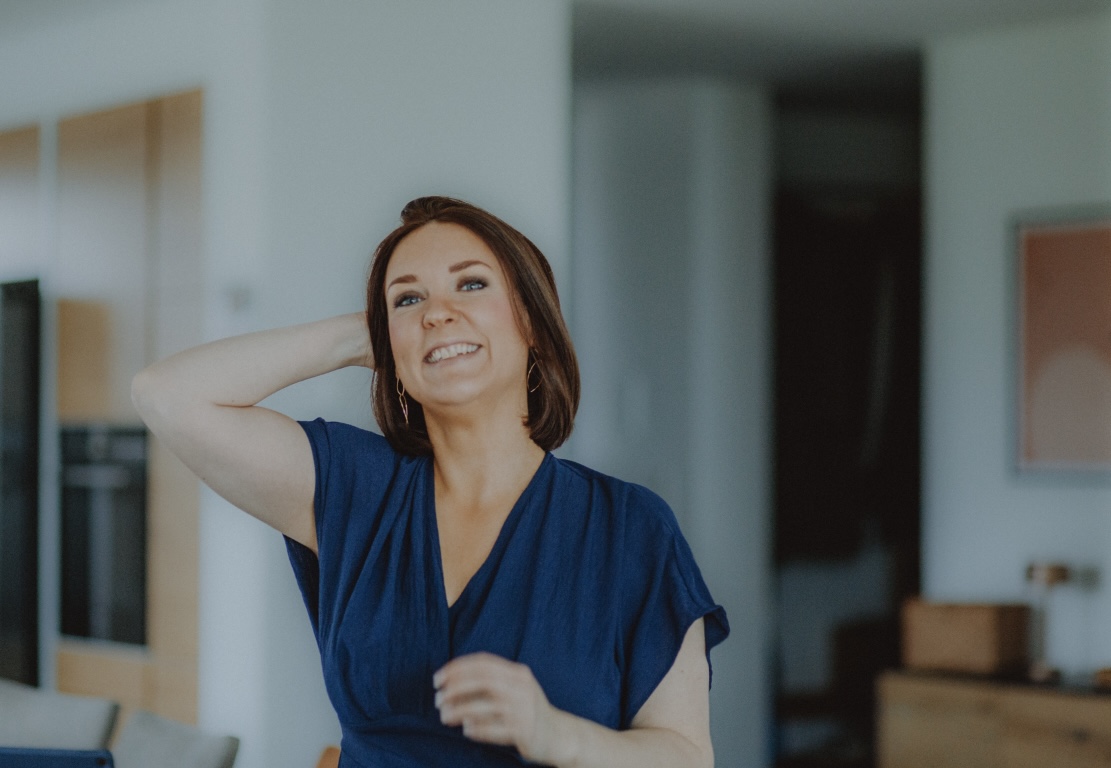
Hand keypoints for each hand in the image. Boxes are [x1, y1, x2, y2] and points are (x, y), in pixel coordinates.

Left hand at [433, 652, 566, 763]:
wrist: (559, 735)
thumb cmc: (528, 711)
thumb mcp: (515, 689)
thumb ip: (492, 682)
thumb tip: (451, 684)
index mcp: (518, 673)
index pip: (484, 662)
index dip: (457, 668)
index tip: (438, 679)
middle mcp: (523, 687)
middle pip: (483, 680)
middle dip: (456, 688)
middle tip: (438, 699)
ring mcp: (525, 709)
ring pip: (486, 705)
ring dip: (460, 710)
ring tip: (444, 717)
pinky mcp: (525, 731)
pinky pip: (495, 729)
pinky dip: (478, 729)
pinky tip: (466, 730)